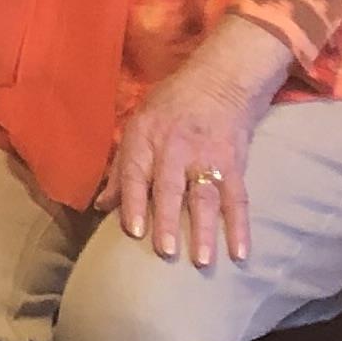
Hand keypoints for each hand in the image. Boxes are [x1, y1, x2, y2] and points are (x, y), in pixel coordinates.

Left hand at [98, 18, 290, 268]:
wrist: (220, 79)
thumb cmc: (172, 104)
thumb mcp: (139, 124)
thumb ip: (121, 168)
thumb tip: (101, 206)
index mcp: (145, 136)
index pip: (135, 172)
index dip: (132, 202)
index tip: (133, 232)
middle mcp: (175, 146)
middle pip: (169, 187)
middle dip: (166, 220)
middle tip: (165, 252)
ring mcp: (206, 155)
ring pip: (204, 197)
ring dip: (202, 230)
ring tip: (201, 261)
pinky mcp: (233, 162)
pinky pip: (237, 198)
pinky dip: (240, 226)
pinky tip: (240, 252)